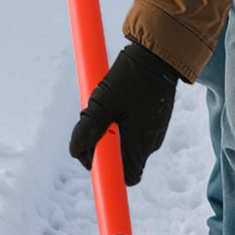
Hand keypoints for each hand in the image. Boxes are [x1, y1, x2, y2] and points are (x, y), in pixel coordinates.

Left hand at [70, 43, 177, 185]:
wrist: (157, 57)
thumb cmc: (130, 77)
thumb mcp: (103, 100)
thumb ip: (89, 127)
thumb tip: (76, 151)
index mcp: (139, 142)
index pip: (126, 177)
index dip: (108, 172)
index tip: (95, 154)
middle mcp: (150, 143)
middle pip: (124, 163)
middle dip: (106, 151)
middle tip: (95, 125)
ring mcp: (155, 134)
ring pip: (128, 148)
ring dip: (114, 137)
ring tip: (108, 111)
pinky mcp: (155, 124)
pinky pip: (136, 136)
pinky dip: (124, 128)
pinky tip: (119, 107)